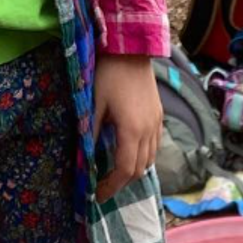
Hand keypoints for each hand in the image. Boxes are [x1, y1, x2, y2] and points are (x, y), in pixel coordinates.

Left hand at [94, 54, 162, 201]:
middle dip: (122, 182)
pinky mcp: (159, 116)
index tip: (98, 194)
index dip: (112, 186)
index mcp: (132, 131)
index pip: (125, 170)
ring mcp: (156, 124)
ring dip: (134, 170)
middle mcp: (149, 131)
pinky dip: (142, 156)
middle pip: (140, 170)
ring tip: (116, 171)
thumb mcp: (94, 103)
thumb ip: (92, 132)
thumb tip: (84, 156)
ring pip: (150, 159)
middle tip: (105, 185)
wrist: (131, 48)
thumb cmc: (109, 73)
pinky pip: (154, 146)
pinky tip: (129, 152)